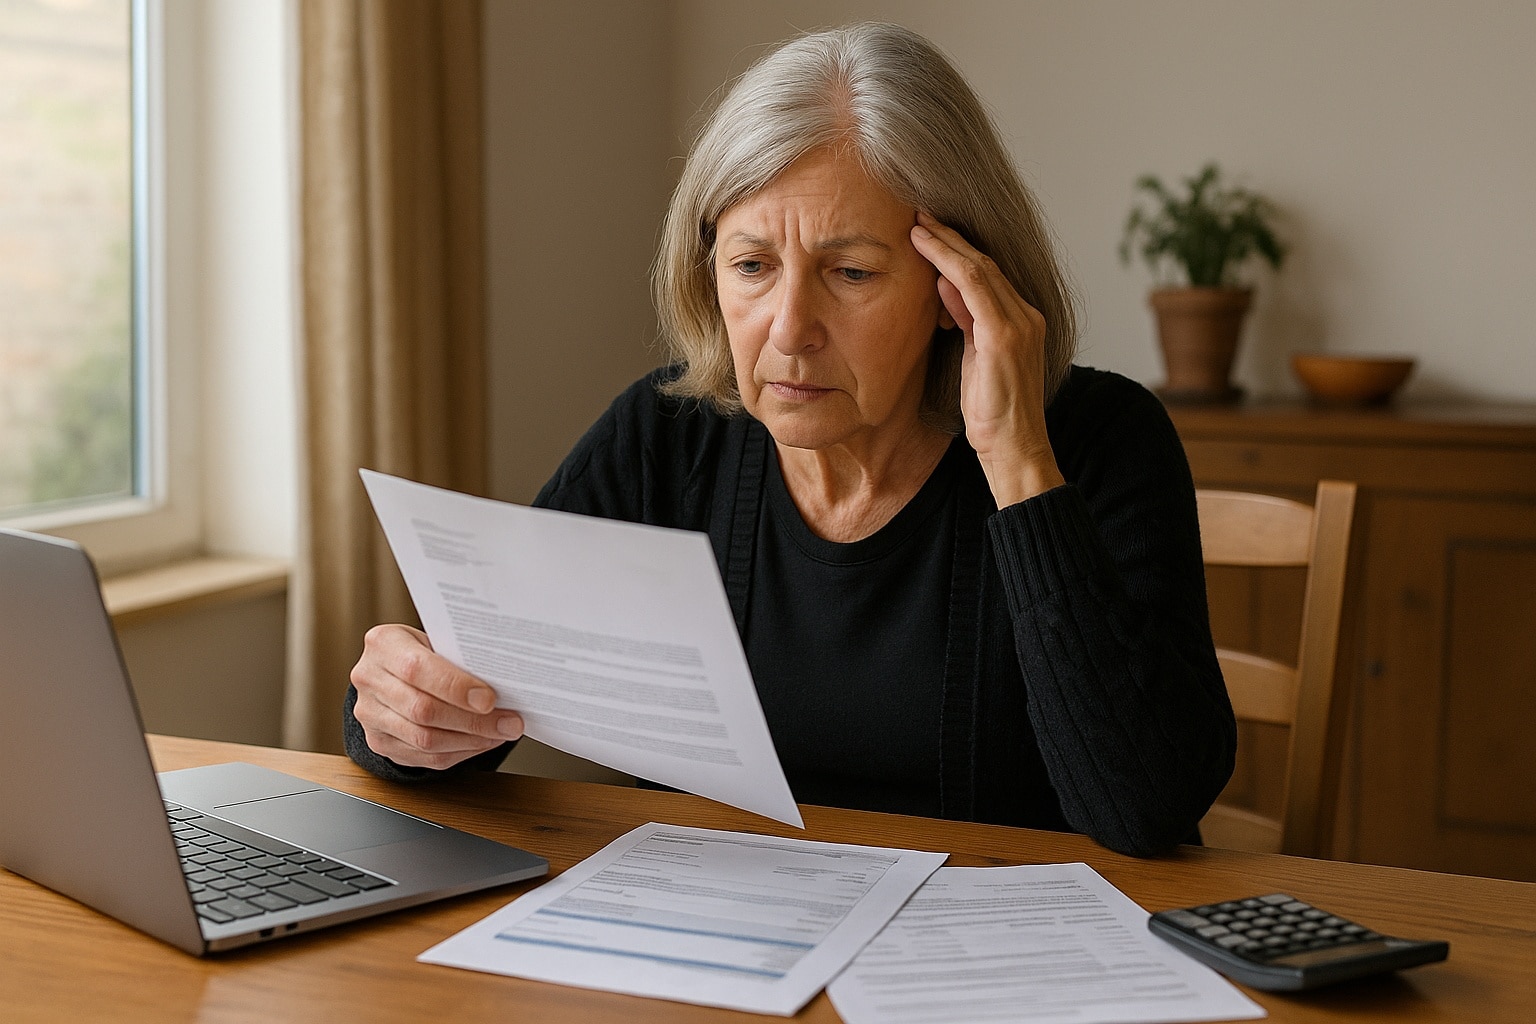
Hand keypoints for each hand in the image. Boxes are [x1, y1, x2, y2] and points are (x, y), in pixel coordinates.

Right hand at [349, 623, 523, 769]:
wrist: (391, 669)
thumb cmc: (423, 650)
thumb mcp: (437, 640)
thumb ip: (460, 660)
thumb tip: (504, 686)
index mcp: (384, 644)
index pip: (418, 669)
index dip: (456, 687)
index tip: (490, 700)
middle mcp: (369, 679)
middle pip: (423, 710)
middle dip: (473, 720)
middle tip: (510, 723)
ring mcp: (370, 715)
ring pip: (425, 739)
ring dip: (471, 740)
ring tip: (501, 733)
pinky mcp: (379, 742)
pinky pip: (425, 757)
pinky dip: (461, 752)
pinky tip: (482, 742)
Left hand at [910, 212, 1064, 506]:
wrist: (1014, 449)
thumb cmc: (993, 413)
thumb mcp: (974, 360)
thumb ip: (965, 322)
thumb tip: (944, 287)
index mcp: (1022, 321)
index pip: (987, 274)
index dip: (957, 249)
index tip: (929, 230)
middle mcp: (1026, 316)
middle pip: (985, 263)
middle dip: (950, 236)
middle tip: (919, 213)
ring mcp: (1019, 324)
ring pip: (980, 268)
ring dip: (946, 243)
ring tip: (918, 223)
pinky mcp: (1005, 336)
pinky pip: (975, 287)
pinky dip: (949, 263)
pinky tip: (927, 249)